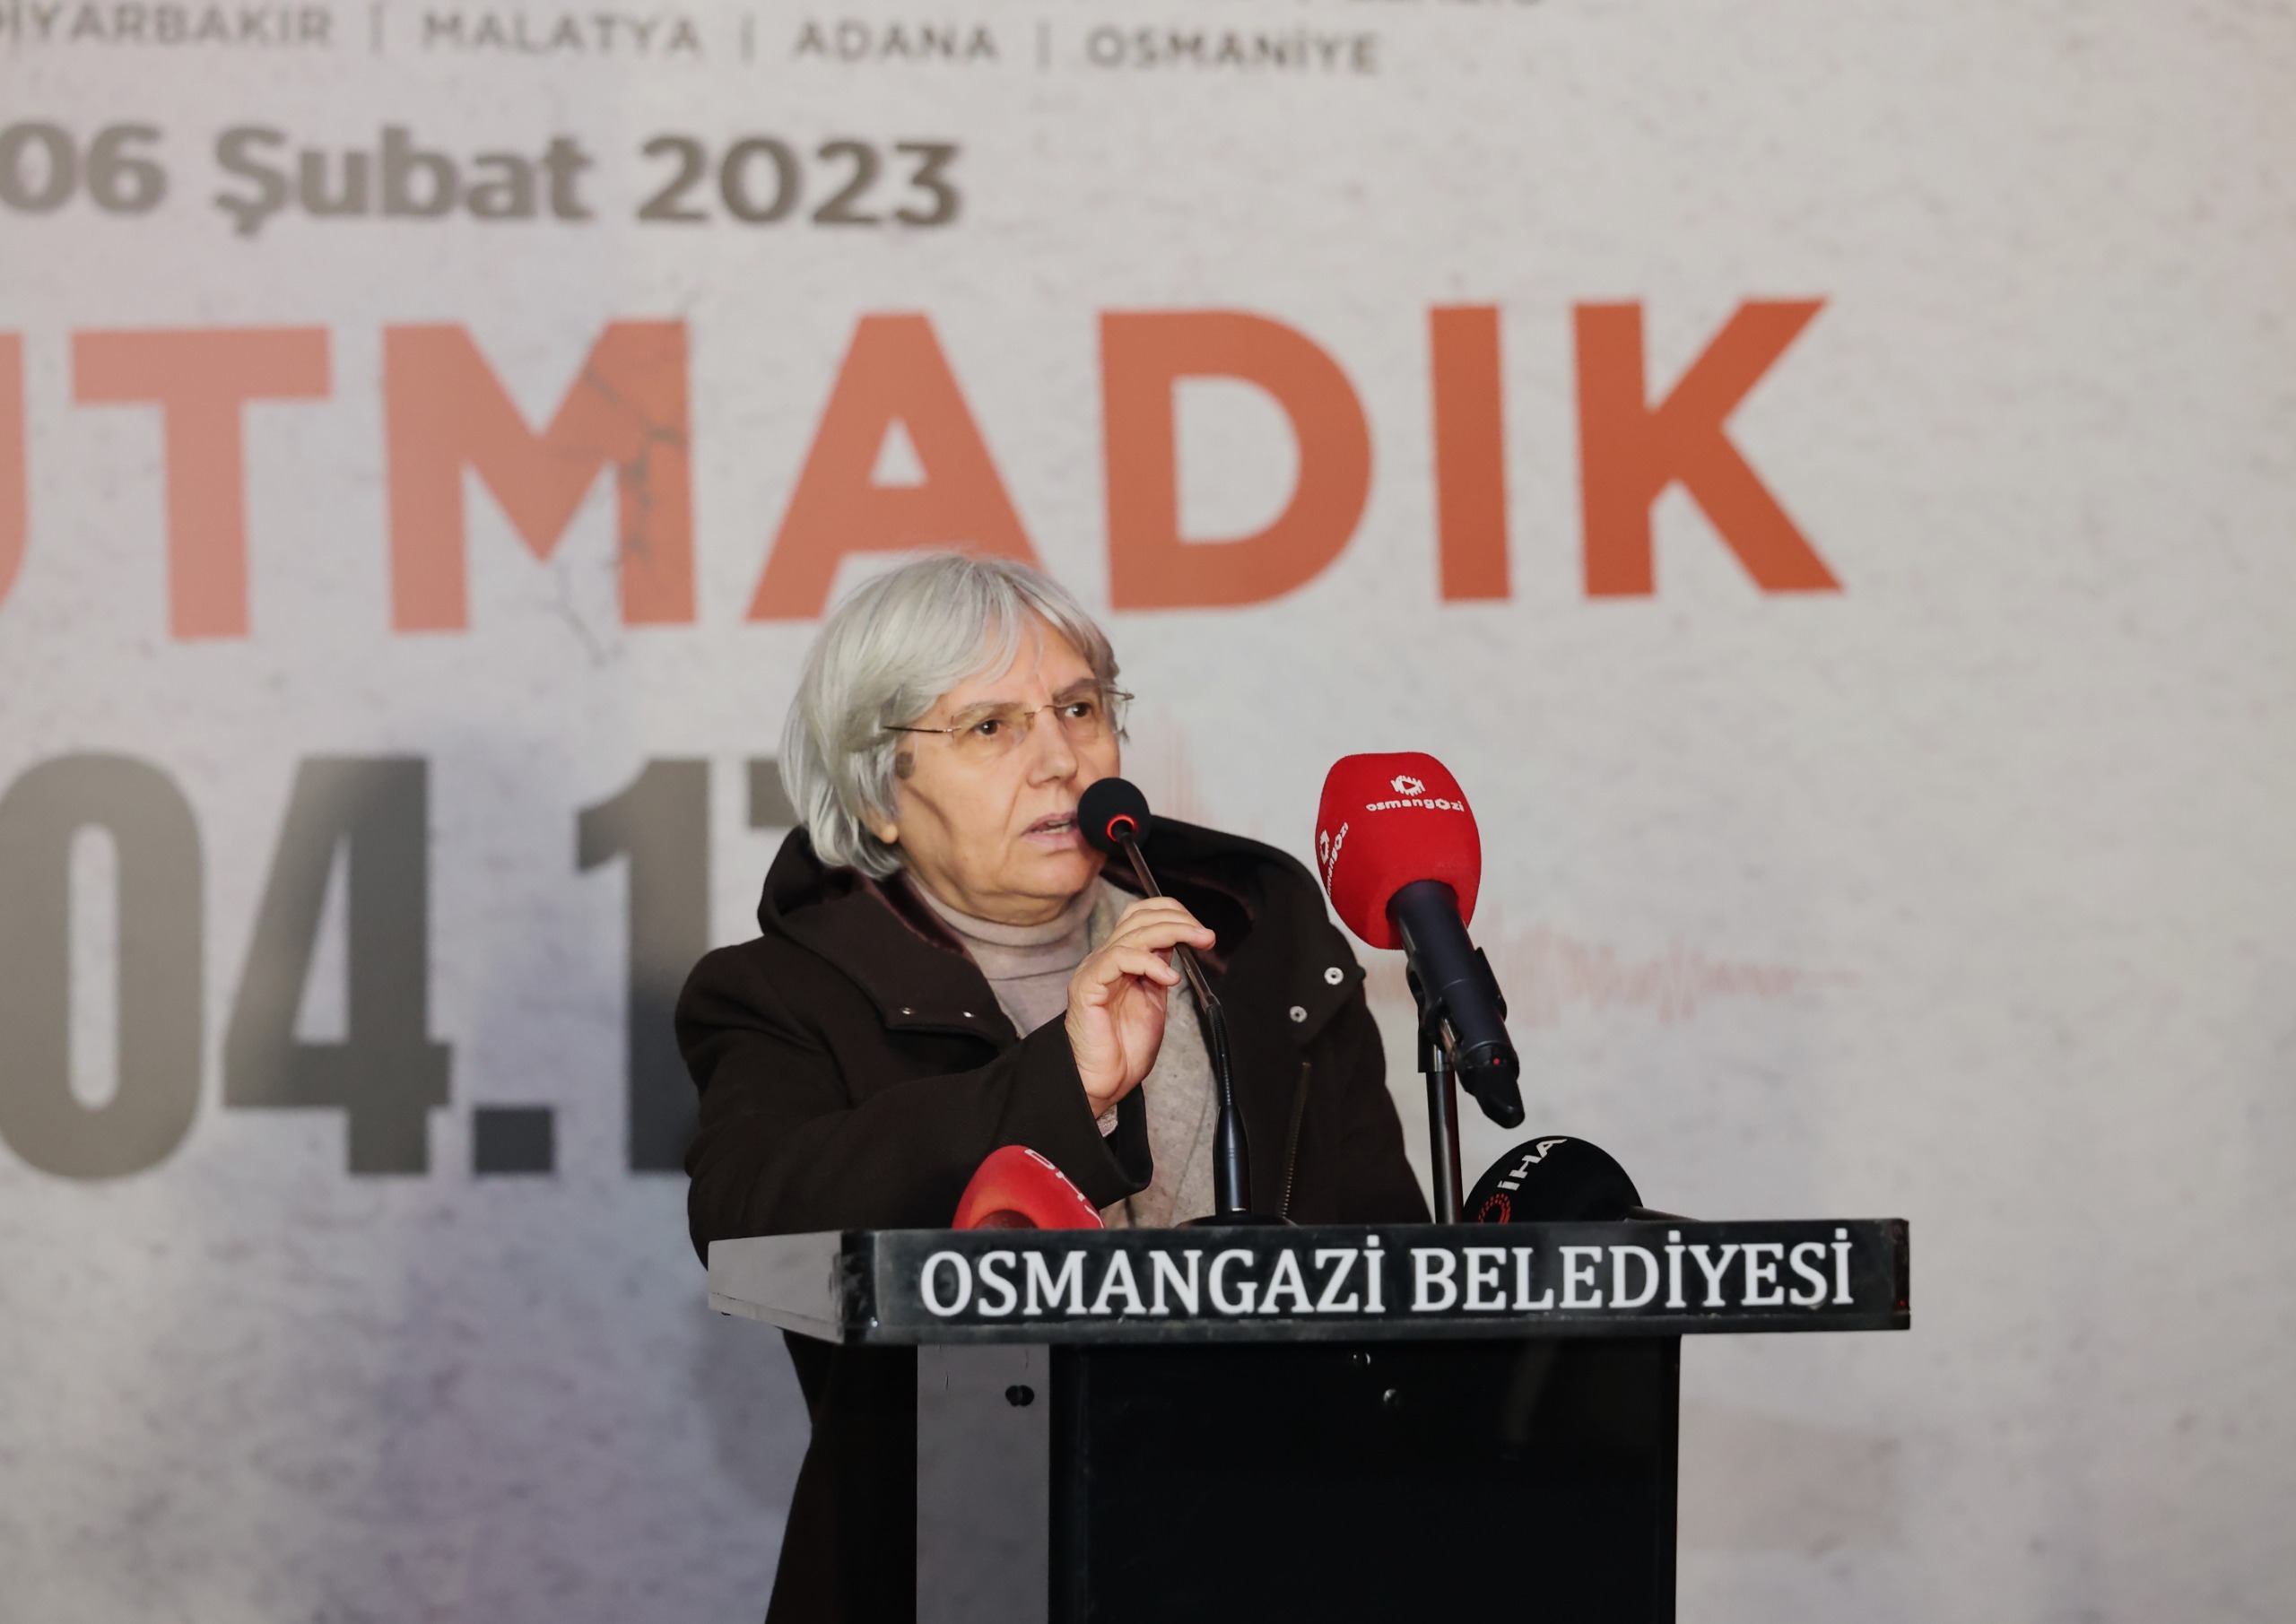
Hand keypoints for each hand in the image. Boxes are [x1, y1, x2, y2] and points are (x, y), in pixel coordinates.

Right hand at [1065, 898, 1215, 1114]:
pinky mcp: (1088, 985)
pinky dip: (1149, 962)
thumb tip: (1178, 943)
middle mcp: (1106, 959)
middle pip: (1139, 917)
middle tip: (1205, 935)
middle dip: (1178, 920)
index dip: (1172, 913)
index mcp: (1120, 960)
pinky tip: (1170, 977)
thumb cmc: (1124, 1049)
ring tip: (1197, 943)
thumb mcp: (1153, 1001)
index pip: (1141, 916)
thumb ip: (1161, 971)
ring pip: (1133, 933)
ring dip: (1171, 932)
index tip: (1201, 930)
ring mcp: (1095, 970)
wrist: (1102, 1081)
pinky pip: (1118, 958)